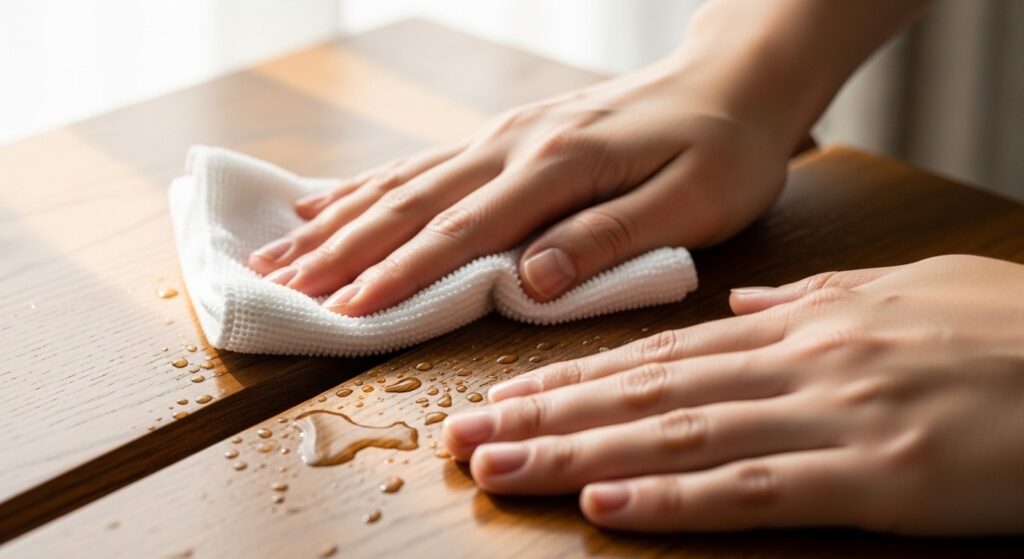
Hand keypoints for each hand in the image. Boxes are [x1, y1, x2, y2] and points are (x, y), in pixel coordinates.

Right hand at [247, 57, 793, 314]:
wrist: (734, 79)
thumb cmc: (724, 149)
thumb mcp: (692, 202)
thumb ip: (607, 239)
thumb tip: (528, 279)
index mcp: (557, 167)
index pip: (461, 232)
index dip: (398, 276)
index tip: (341, 312)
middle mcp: (515, 145)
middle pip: (411, 204)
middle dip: (342, 251)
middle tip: (279, 289)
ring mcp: (504, 135)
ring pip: (403, 182)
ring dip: (338, 221)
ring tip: (278, 253)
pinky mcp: (507, 136)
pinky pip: (422, 163)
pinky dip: (366, 187)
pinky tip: (325, 202)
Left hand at [442, 255, 1023, 534]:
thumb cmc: (1006, 336)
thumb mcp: (903, 296)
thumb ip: (811, 304)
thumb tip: (741, 309)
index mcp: (800, 327)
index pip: (656, 356)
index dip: (573, 378)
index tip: (506, 396)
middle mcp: (796, 364)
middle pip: (643, 394)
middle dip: (546, 416)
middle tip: (465, 437)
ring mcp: (830, 417)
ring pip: (676, 436)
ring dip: (578, 454)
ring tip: (501, 468)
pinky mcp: (874, 476)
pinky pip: (755, 489)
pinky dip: (675, 498)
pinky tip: (608, 504)